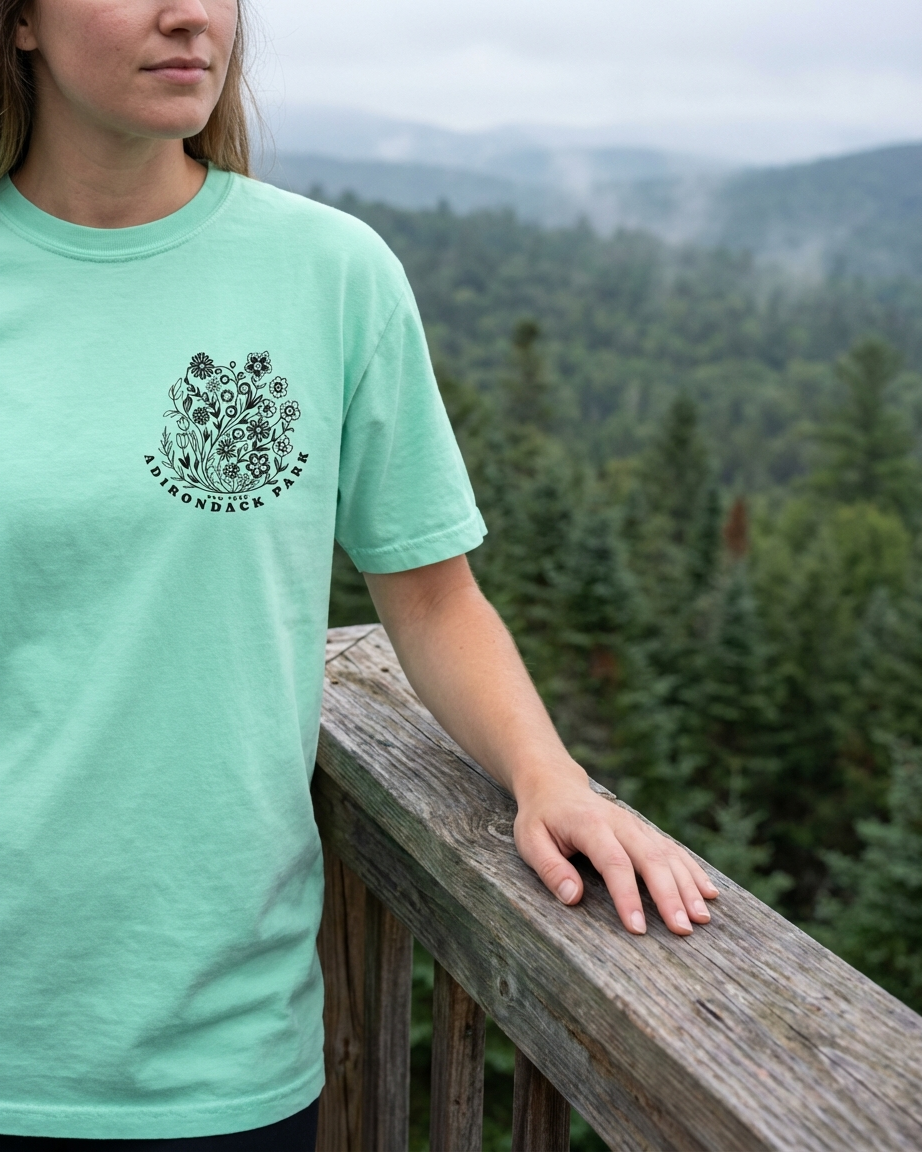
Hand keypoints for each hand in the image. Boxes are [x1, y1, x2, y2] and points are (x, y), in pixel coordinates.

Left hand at [513, 773, 718, 934]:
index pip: (614, 862)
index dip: (627, 896)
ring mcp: (636, 825)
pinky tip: (709, 892)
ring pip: (668, 855)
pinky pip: (673, 850)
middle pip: (650, 859)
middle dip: (669, 895)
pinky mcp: (645, 831)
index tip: (638, 928)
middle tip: (683, 930)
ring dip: (688, 886)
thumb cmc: (540, 818)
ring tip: (702, 919)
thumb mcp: (530, 840)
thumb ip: (550, 868)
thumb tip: (573, 897)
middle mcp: (620, 823)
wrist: (555, 784)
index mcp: (590, 824)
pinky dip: (693, 871)